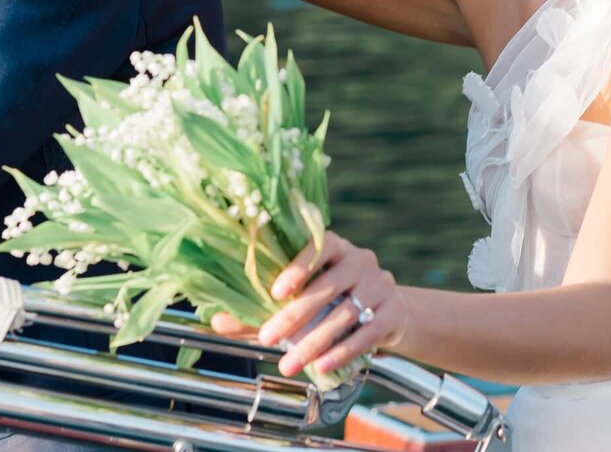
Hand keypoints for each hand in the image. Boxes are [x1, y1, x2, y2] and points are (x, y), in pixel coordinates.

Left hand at [217, 231, 406, 376]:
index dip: (298, 266)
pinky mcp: (393, 312)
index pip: (319, 246)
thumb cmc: (332, 302)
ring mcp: (381, 284)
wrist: (388, 313)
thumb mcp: (300, 300)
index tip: (275, 290)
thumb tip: (217, 320)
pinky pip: (367, 334)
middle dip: (294, 316)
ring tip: (288, 364)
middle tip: (267, 338)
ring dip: (314, 342)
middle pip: (327, 286)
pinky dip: (342, 351)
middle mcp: (360, 259)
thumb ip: (260, 309)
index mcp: (335, 246)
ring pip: (345, 314)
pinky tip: (322, 366)